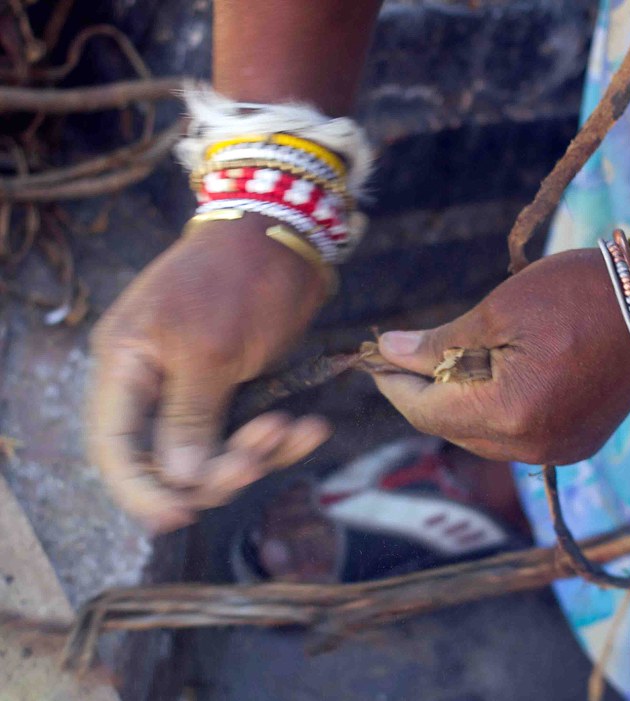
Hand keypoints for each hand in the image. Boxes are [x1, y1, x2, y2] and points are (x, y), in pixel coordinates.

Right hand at [88, 215, 331, 532]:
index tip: (176, 519)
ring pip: (216, 451)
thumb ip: (190, 419)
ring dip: (258, 452)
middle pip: (170, 460)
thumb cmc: (242, 279)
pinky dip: (279, 437)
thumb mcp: (213, 351)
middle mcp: (152, 381)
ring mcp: (195, 385)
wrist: (288, 232)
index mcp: (126, 366)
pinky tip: (313, 430)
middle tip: (264, 451)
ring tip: (299, 429)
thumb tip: (180, 481)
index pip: (114, 449)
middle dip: (220, 468)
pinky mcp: (234, 385)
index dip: (139, 491)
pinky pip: (249, 430)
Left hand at [371, 249, 629, 464]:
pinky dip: (496, 409)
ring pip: (483, 436)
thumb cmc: (579, 294)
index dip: (394, 384)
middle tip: (406, 353)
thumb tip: (390, 352)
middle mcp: (532, 446)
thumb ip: (441, 342)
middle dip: (425, 392)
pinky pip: (516, 436)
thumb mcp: (499, 310)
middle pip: (452, 429)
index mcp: (509, 413)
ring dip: (460, 402)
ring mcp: (558, 450)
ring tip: (451, 358)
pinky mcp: (577, 444)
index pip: (426, 411)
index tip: (375, 357)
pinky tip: (495, 374)